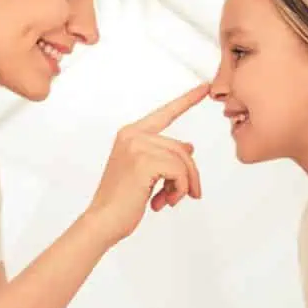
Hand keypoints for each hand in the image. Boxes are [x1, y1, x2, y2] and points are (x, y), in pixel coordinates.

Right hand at [82, 83, 209, 244]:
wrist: (103, 221)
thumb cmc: (123, 201)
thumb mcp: (147, 174)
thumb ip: (164, 156)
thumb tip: (189, 147)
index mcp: (130, 134)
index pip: (165, 113)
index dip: (186, 100)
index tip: (204, 87)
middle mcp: (133, 135)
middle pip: (180, 148)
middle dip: (190, 174)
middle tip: (191, 195)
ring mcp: (137, 146)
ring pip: (182, 160)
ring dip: (184, 185)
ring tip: (172, 200)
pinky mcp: (144, 162)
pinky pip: (179, 172)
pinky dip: (180, 189)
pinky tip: (164, 202)